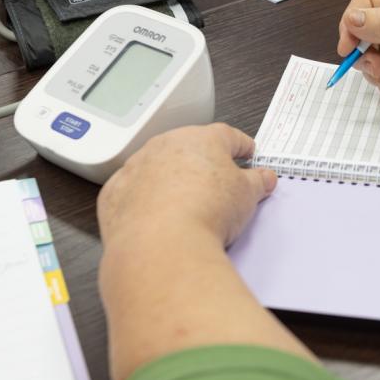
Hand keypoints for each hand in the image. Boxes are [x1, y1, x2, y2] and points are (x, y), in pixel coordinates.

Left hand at [97, 124, 276, 247]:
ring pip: (156, 167)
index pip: (227, 135)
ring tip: (184, 203)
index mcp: (200, 139)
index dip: (240, 145)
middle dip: (202, 162)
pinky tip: (155, 218)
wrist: (162, 244)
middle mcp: (165, 145)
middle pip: (188, 148)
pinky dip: (143, 200)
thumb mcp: (246, 196)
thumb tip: (264, 178)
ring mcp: (136, 167)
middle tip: (215, 181)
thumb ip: (257, 182)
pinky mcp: (115, 193)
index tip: (246, 153)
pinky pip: (133, 191)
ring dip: (169, 180)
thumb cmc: (206, 212)